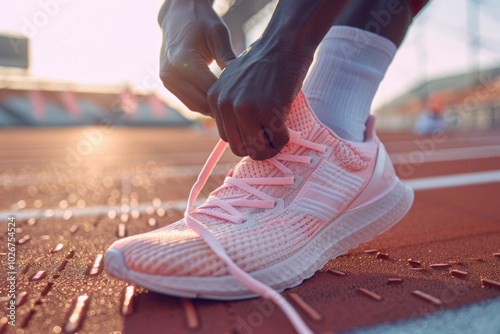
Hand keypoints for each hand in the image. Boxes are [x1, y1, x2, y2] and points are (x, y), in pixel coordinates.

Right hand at [158, 0, 235, 115]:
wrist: (178, 15)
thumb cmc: (201, 22)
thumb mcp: (218, 35)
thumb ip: (228, 58)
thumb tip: (244, 80)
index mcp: (183, 61)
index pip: (210, 89)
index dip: (228, 97)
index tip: (244, 100)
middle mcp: (171, 73)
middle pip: (202, 102)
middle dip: (221, 107)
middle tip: (241, 109)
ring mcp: (166, 80)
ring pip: (195, 106)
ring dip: (212, 109)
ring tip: (231, 108)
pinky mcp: (167, 83)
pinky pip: (189, 102)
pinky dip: (203, 104)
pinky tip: (219, 102)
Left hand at [207, 38, 312, 159]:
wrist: (283, 44)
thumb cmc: (264, 63)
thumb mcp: (235, 83)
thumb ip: (232, 106)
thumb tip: (243, 138)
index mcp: (214, 98)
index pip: (227, 137)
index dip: (245, 138)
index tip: (258, 132)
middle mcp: (226, 105)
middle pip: (238, 147)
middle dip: (256, 148)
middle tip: (269, 139)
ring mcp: (246, 108)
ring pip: (256, 149)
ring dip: (270, 148)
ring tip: (278, 136)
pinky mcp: (267, 110)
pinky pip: (277, 140)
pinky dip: (284, 140)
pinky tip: (286, 129)